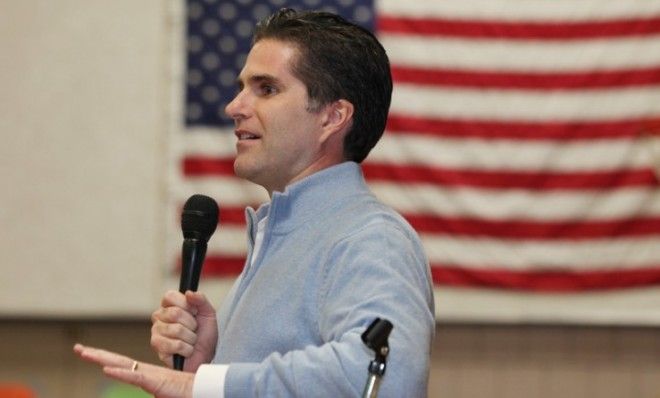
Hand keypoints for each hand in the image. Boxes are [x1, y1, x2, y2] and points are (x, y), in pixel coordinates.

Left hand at [73, 343, 193, 397]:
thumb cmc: (187, 393)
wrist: (204, 390)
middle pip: (116, 360)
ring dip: (102, 358)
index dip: (105, 358)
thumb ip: (157, 389)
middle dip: (96, 354)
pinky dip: (120, 373)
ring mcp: (150, 376)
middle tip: (78, 348)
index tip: (90, 353)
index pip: (121, 364)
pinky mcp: (156, 383)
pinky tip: (106, 370)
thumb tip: (154, 390)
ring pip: (121, 364)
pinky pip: (135, 377)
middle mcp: (146, 372)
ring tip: (84, 353)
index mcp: (147, 375)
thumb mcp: (165, 392)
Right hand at [150, 290, 217, 371]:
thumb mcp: (208, 313)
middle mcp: (158, 317)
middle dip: (192, 324)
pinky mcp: (157, 348)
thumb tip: (189, 293)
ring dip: (191, 338)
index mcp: (169, 306)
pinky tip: (186, 350)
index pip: (169, 296)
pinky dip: (187, 349)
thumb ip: (201, 300)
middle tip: (194, 330)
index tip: (195, 312)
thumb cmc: (204, 335)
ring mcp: (156, 332)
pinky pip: (176, 345)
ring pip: (176, 330)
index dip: (186, 304)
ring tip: (191, 341)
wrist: (205, 357)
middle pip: (175, 313)